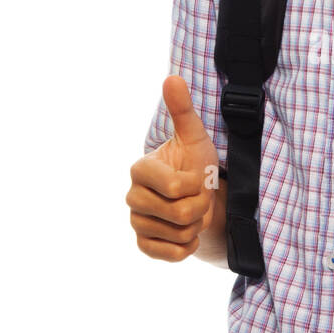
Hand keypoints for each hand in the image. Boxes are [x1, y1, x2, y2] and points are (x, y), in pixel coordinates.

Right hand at [127, 75, 220, 260]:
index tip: (196, 177)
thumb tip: (172, 78)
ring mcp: (136, 223)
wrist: (199, 196)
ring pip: (180, 234)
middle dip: (201, 206)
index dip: (197, 184)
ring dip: (197, 225)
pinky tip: (187, 231)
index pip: (175, 187)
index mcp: (140, 169)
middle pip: (181, 213)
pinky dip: (189, 246)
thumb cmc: (195, 163)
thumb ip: (183, 110)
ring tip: (193, 211)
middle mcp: (132, 197)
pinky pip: (173, 254)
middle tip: (199, 196)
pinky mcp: (144, 245)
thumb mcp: (195, 137)